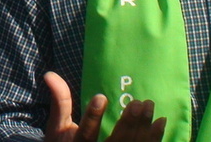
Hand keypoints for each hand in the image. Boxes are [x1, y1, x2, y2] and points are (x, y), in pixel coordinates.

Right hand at [44, 72, 165, 141]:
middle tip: (138, 102)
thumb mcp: (58, 126)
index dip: (93, 117)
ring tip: (149, 107)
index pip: (87, 134)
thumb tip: (50, 74)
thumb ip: (59, 102)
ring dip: (144, 129)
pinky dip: (154, 138)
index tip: (101, 97)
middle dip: (129, 124)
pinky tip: (160, 123)